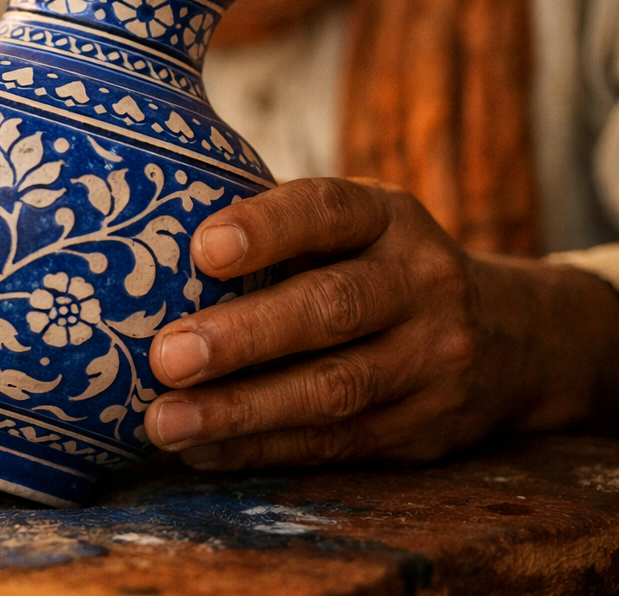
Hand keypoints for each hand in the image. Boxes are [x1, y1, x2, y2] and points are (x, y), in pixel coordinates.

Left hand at [142, 177, 618, 467]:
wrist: (514, 338)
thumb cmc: (379, 266)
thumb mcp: (354, 226)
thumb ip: (277, 228)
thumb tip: (145, 238)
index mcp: (390, 217)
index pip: (329, 210)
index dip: (267, 228)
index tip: (202, 248)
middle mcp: (421, 282)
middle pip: (330, 309)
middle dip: (243, 337)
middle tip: (165, 356)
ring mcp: (431, 360)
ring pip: (332, 390)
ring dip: (240, 411)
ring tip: (165, 420)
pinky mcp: (423, 429)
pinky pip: (334, 444)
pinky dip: (261, 449)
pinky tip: (201, 449)